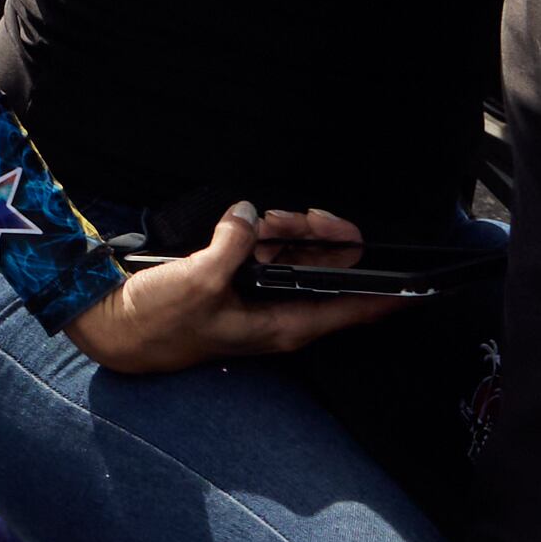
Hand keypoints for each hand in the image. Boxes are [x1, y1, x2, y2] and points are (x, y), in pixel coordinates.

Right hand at [63, 203, 399, 372]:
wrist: (116, 327)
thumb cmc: (160, 319)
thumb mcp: (199, 279)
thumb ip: (233, 244)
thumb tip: (252, 214)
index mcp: (283, 326)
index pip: (351, 312)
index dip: (389, 298)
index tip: (424, 287)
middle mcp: (280, 314)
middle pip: (327, 273)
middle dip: (321, 238)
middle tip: (301, 215)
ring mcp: (260, 298)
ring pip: (298, 258)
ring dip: (288, 231)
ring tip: (262, 219)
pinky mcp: (239, 285)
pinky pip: (270, 254)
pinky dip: (265, 235)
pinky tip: (248, 225)